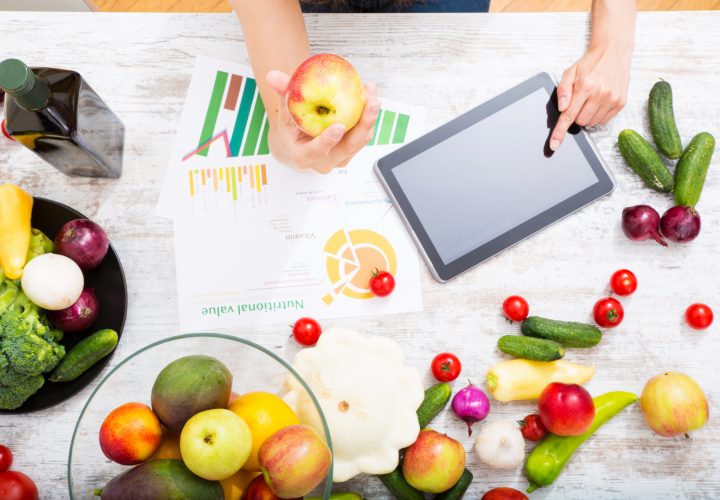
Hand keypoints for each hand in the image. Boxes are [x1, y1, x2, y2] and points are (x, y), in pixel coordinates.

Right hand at [265, 70, 380, 172]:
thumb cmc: (290, 129)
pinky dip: (368, 116)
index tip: (338, 127)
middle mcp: (325, 162)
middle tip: (372, 102)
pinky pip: (363, 135)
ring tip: (371, 92)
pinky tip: (370, 95)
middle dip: (363, 125)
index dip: (327, 141)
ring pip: (360, 141)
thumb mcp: (284, 111)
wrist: (298, 145)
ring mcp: (340, 158)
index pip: (315, 151)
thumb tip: (272, 76)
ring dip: (369, 117)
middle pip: (347, 147)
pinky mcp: (351, 151)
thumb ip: (283, 93)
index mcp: (303, 156)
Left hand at [550, 44, 631, 150]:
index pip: (569, 115)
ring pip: (592, 123)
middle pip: (580, 121)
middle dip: (576, 114)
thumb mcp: (569, 72)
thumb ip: (563, 91)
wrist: (613, 51)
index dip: (560, 132)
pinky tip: (600, 100)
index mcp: (585, 86)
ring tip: (591, 98)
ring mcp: (612, 99)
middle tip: (580, 100)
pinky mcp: (621, 102)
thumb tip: (562, 108)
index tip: (554, 145)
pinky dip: (598, 114)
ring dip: (588, 115)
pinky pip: (604, 120)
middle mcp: (600, 94)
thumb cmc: (589, 63)